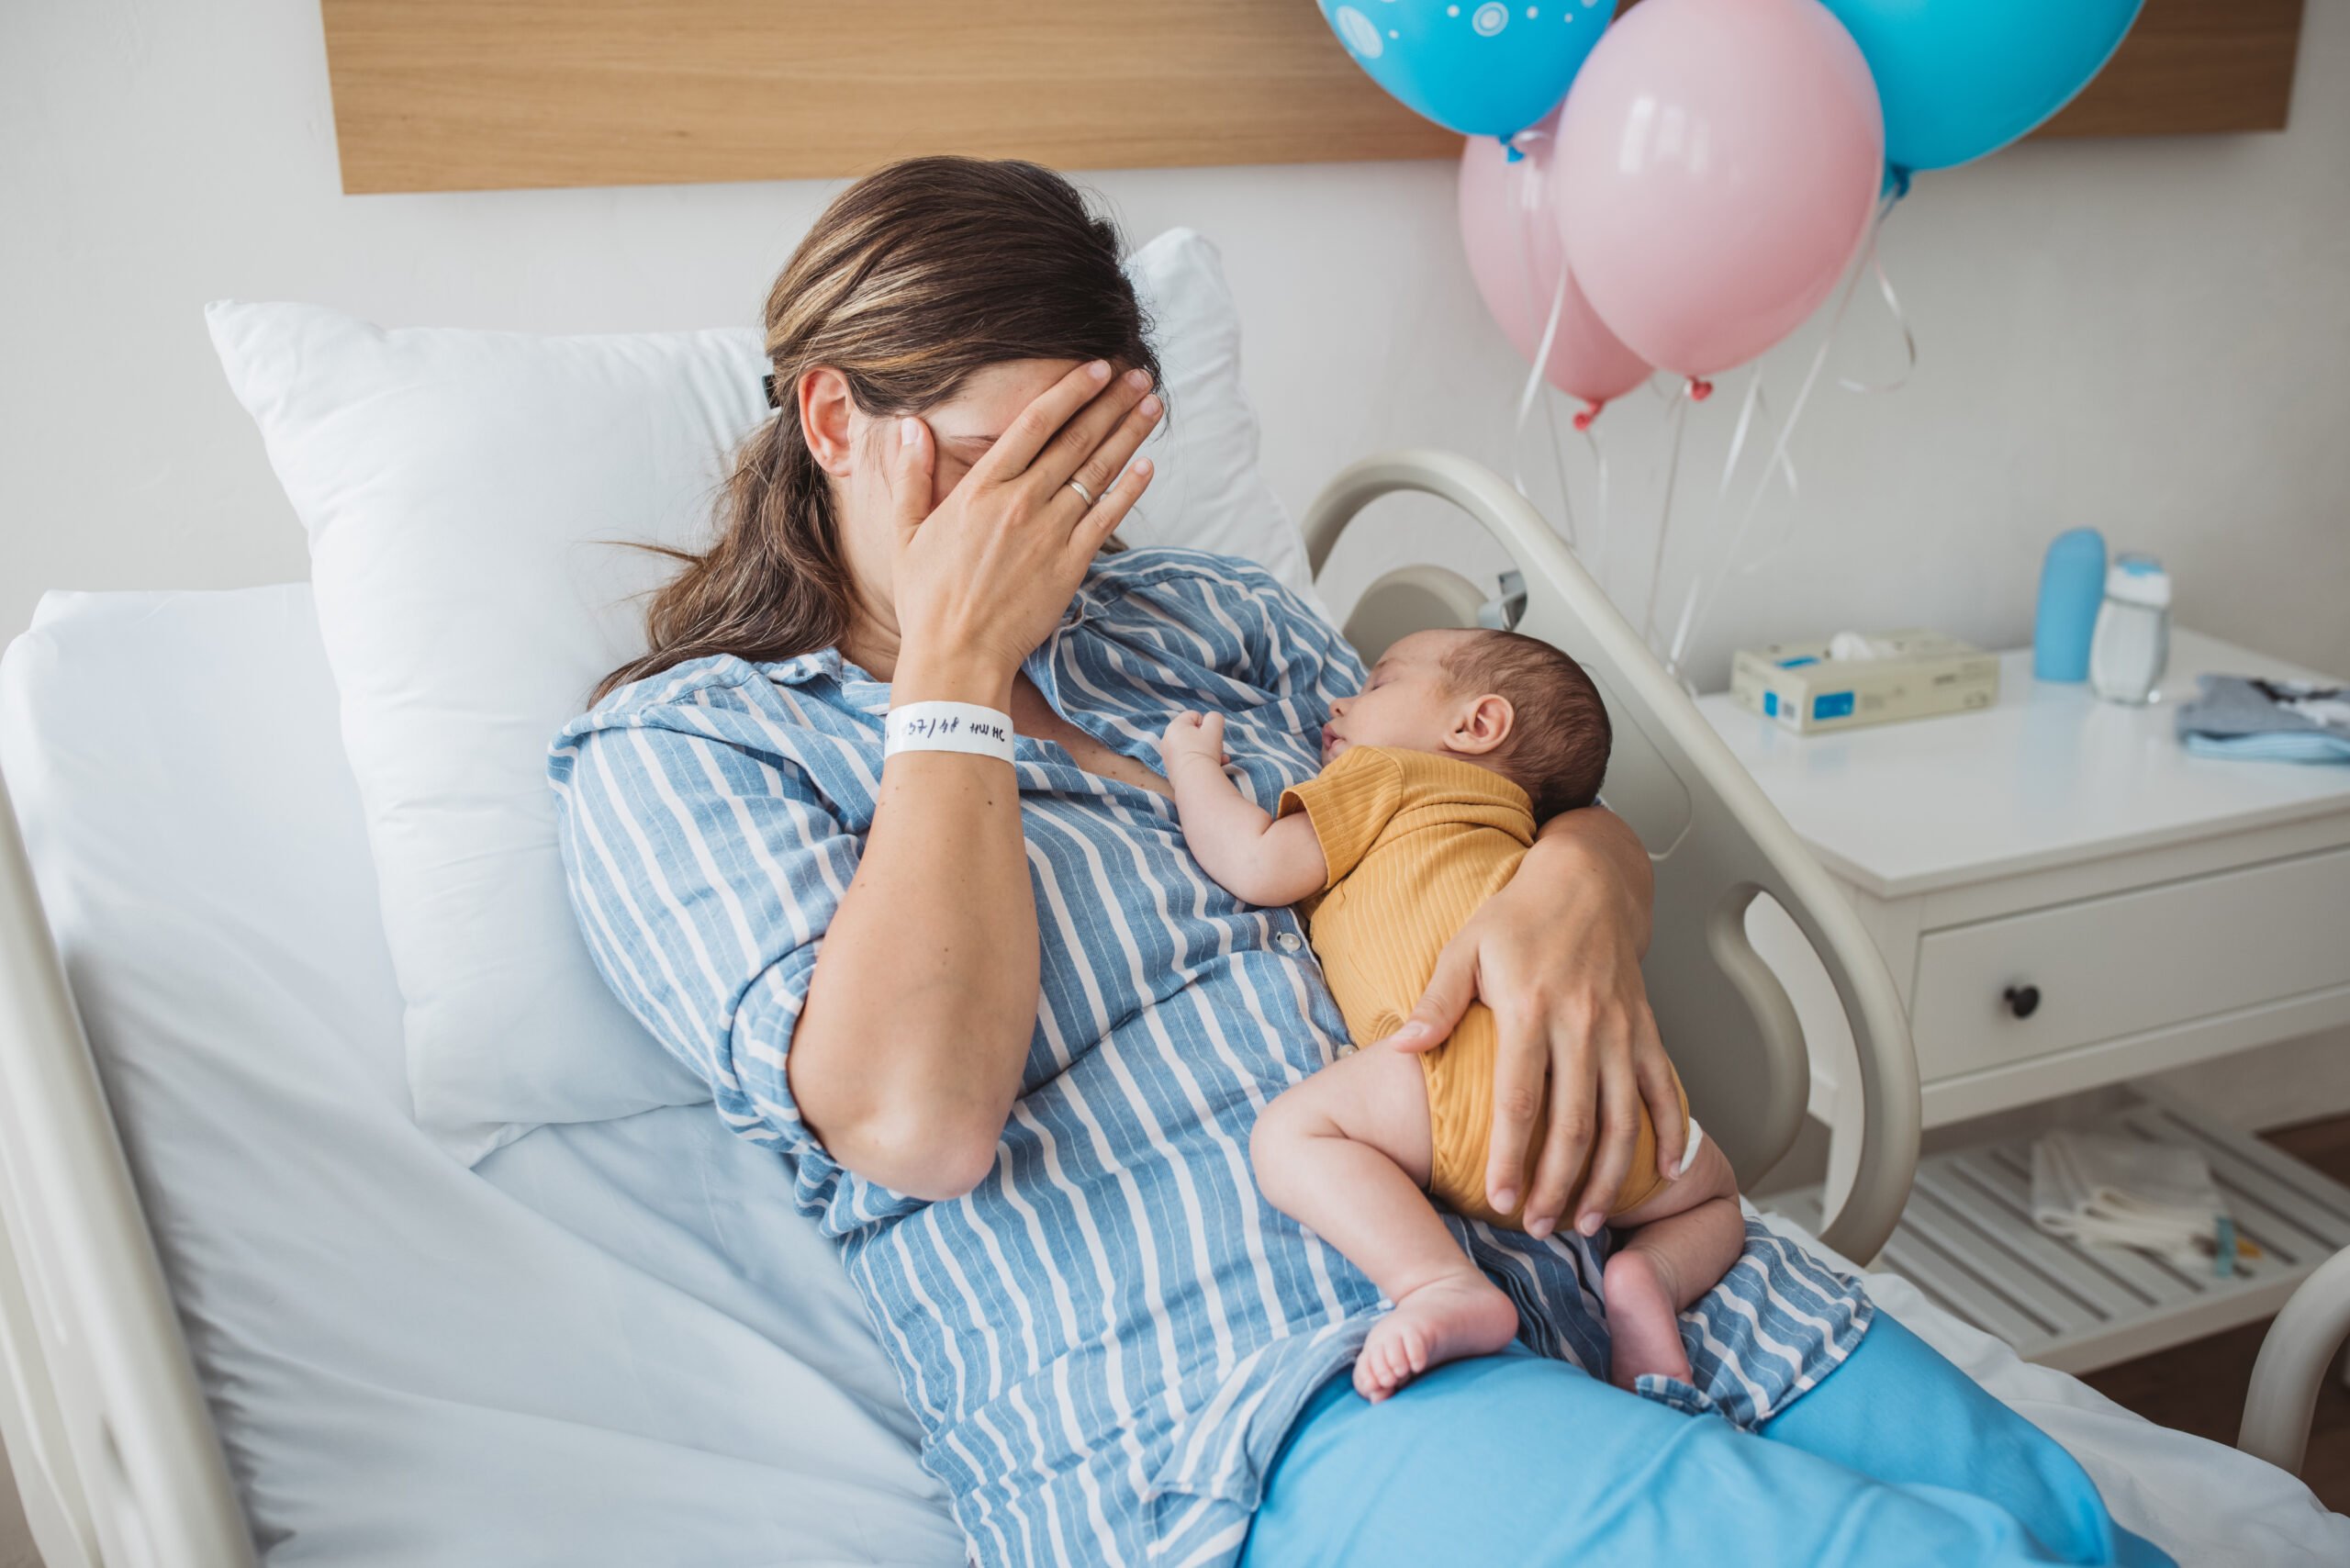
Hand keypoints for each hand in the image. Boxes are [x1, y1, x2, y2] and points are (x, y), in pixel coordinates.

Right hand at [888, 362, 1160, 701]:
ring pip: (1097, 473)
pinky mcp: (1071, 565)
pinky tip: (1147, 467)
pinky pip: (1107, 520)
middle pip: (1076, 439)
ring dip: (1128, 436)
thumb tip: (910, 427)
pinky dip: (1129, 491)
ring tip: (1151, 407)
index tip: (1096, 369)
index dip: (1070, 391)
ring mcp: (1050, 533)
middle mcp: (1021, 502)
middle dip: (1111, 403)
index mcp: (982, 488)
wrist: (957, 654)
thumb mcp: (906, 533)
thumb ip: (912, 476)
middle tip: (1138, 377)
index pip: (1034, 423)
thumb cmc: (927, 599)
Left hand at [1159, 711, 1227, 770]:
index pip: (1194, 716)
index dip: (1206, 724)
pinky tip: (1213, 768)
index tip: (1211, 735)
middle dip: (1208, 740)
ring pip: (1193, 748)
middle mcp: (1167, 740)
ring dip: (1208, 752)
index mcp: (1174, 726)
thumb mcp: (1214, 728)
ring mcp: (1168, 756)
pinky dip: (1200, 762)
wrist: (1195, 781)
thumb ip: (1215, 718)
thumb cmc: (1204, 751)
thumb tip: (1211, 720)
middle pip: (1193, 733)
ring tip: (1220, 759)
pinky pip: (1189, 761)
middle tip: (1216, 747)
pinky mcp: (1172, 770)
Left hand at [1379, 823, 1679, 1240]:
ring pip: (1621, 1119)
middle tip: (1540, 1229)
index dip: (1512, 1155)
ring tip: (1587, 1222)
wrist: (1587, 882)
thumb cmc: (1517, 918)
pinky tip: (1665, 1174)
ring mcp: (1621, 1030)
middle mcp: (1581, 1025)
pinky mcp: (1647, 1029)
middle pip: (1573, 1123)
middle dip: (1556, 1184)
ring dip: (1608, 1178)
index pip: (1520, 1099)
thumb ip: (1436, 1002)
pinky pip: (1663, 1089)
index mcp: (1529, 1008)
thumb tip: (1401, 1048)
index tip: (1502, 1199)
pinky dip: (1672, 1133)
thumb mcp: (1465, 948)